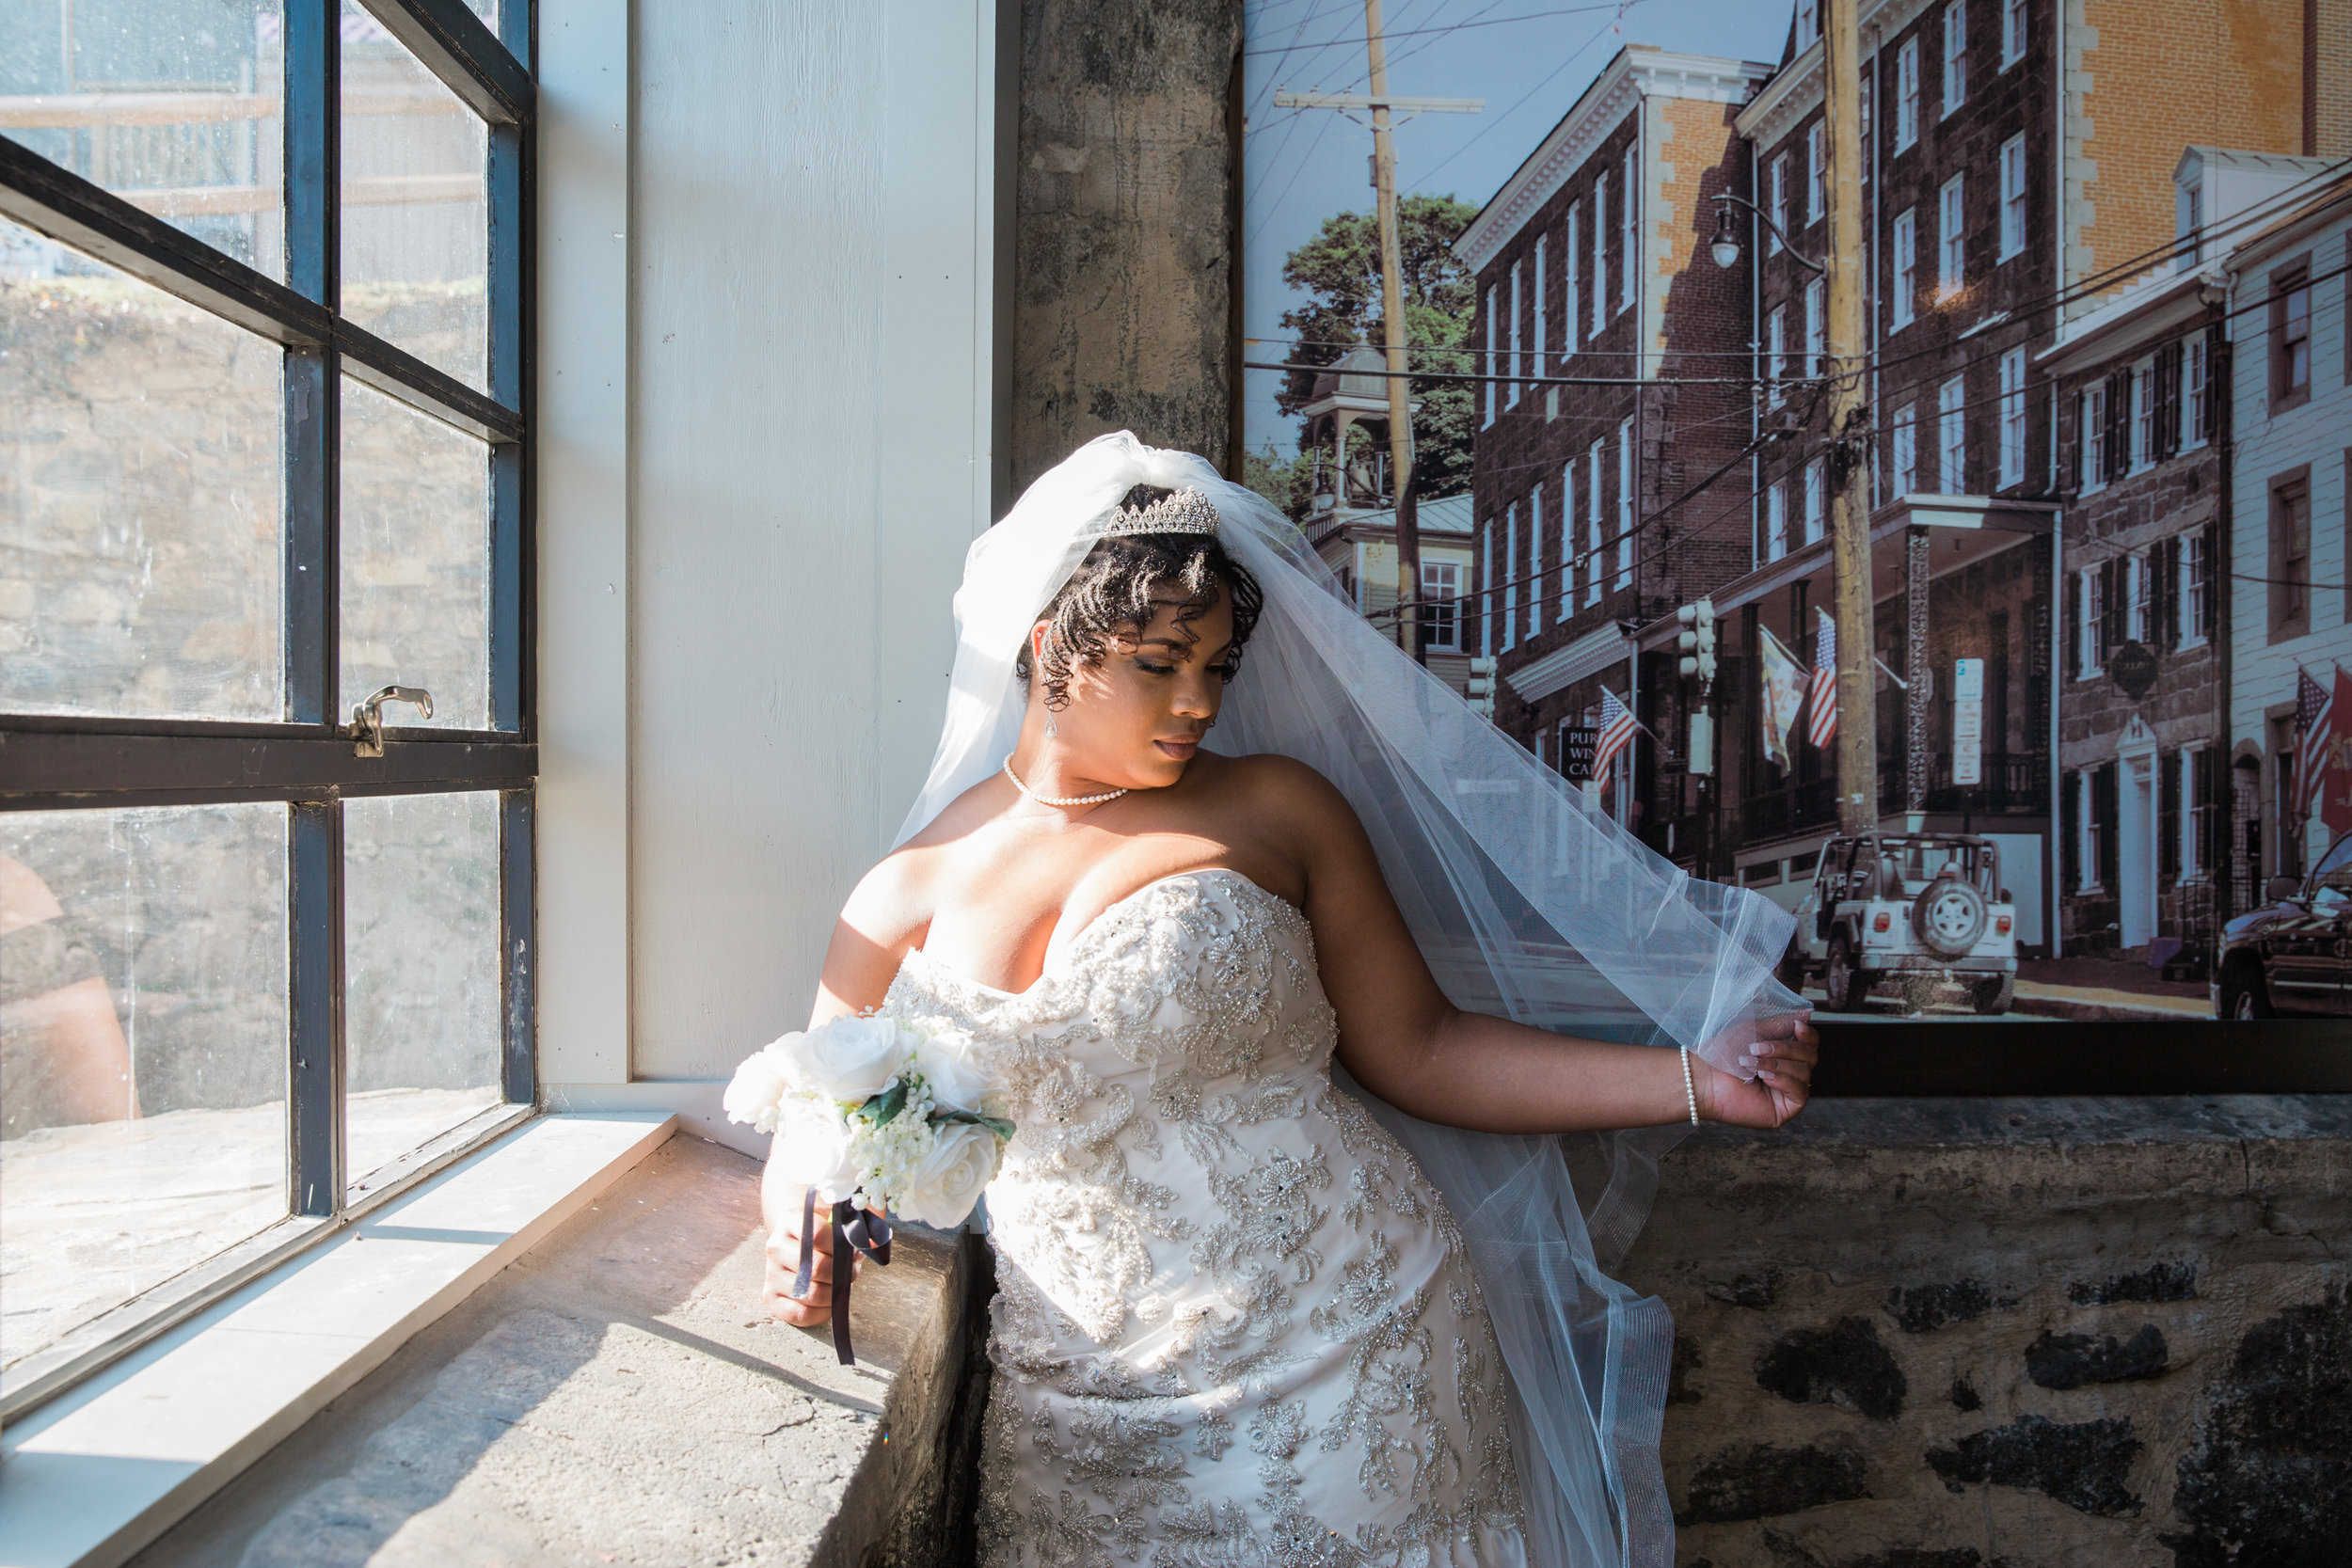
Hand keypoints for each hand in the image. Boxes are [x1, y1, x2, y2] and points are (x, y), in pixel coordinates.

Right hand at [759, 1196, 879, 1329]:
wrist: (797, 1242)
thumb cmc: (824, 1232)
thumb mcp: (837, 1219)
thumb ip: (855, 1226)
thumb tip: (870, 1247)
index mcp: (792, 1220)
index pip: (819, 1235)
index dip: (842, 1247)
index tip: (855, 1250)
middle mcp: (776, 1246)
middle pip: (816, 1267)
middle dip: (842, 1274)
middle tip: (852, 1272)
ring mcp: (771, 1273)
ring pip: (810, 1293)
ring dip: (834, 1294)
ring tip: (842, 1286)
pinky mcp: (770, 1297)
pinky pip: (799, 1314)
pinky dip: (821, 1313)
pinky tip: (830, 1304)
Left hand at [1692, 1011, 1818, 1128]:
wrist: (1705, 1077)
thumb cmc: (1724, 1053)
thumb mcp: (1756, 1031)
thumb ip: (1782, 1023)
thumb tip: (1807, 1014)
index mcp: (1785, 1053)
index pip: (1811, 1044)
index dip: (1808, 1035)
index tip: (1797, 1027)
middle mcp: (1790, 1073)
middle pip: (1810, 1057)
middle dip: (1785, 1049)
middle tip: (1757, 1048)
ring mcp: (1788, 1092)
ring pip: (1805, 1073)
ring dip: (1777, 1065)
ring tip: (1751, 1064)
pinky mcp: (1785, 1109)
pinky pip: (1800, 1092)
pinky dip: (1783, 1081)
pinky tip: (1763, 1077)